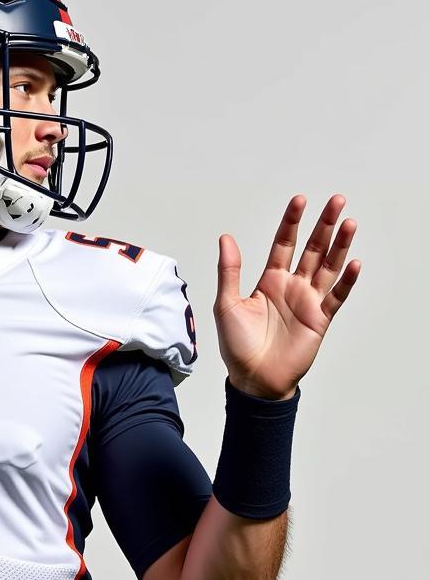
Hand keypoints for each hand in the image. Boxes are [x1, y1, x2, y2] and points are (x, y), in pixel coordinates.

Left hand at [213, 194, 360, 399]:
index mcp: (269, 281)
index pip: (284, 244)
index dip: (292, 222)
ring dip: (340, 245)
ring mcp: (308, 302)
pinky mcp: (320, 320)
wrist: (253, 379)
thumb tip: (225, 238)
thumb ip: (230, 271)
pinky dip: (346, 281)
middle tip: (336, 201)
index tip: (299, 201)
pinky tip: (353, 263)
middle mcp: (291, 287)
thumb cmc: (237, 346)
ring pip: (328, 267)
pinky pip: (336, 296)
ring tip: (348, 222)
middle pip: (313, 249)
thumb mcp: (226, 304)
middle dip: (324, 225)